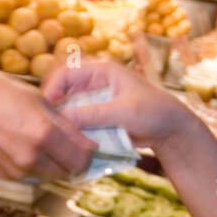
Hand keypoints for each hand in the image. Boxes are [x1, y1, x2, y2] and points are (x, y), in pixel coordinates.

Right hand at [0, 66, 95, 178]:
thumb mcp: (37, 98)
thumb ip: (64, 122)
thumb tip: (86, 139)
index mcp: (43, 134)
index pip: (81, 157)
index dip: (89, 151)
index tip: (87, 142)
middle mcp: (31, 157)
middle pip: (69, 171)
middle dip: (73, 159)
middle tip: (69, 144)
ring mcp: (17, 169)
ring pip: (50, 175)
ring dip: (54, 163)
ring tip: (45, 142)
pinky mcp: (4, 175)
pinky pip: (31, 175)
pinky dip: (35, 165)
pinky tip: (24, 145)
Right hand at [41, 61, 190, 149]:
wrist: (169, 130)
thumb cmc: (153, 111)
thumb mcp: (124, 111)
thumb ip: (95, 114)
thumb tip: (65, 119)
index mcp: (101, 71)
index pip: (67, 72)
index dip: (53, 87)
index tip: (47, 106)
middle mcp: (93, 85)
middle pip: (63, 93)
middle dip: (56, 110)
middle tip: (49, 128)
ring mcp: (94, 103)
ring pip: (69, 112)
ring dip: (64, 124)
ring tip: (58, 139)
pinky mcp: (96, 120)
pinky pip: (78, 126)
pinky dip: (74, 134)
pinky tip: (69, 146)